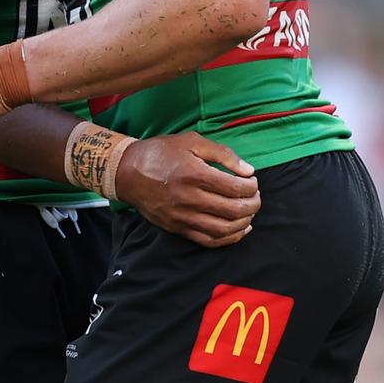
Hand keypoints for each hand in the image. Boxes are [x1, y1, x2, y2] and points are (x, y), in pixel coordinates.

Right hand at [115, 131, 259, 247]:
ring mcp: (183, 217)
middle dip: (253, 204)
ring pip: (224, 229)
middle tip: (255, 196)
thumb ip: (223, 154)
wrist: (128, 172)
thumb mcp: (191, 141)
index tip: (252, 181)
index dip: (251, 187)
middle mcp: (190, 198)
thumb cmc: (161, 153)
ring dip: (244, 222)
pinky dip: (229, 238)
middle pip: (234, 210)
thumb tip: (248, 171)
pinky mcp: (178, 229)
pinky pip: (209, 241)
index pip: (235, 188)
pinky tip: (240, 229)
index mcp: (194, 173)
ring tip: (249, 212)